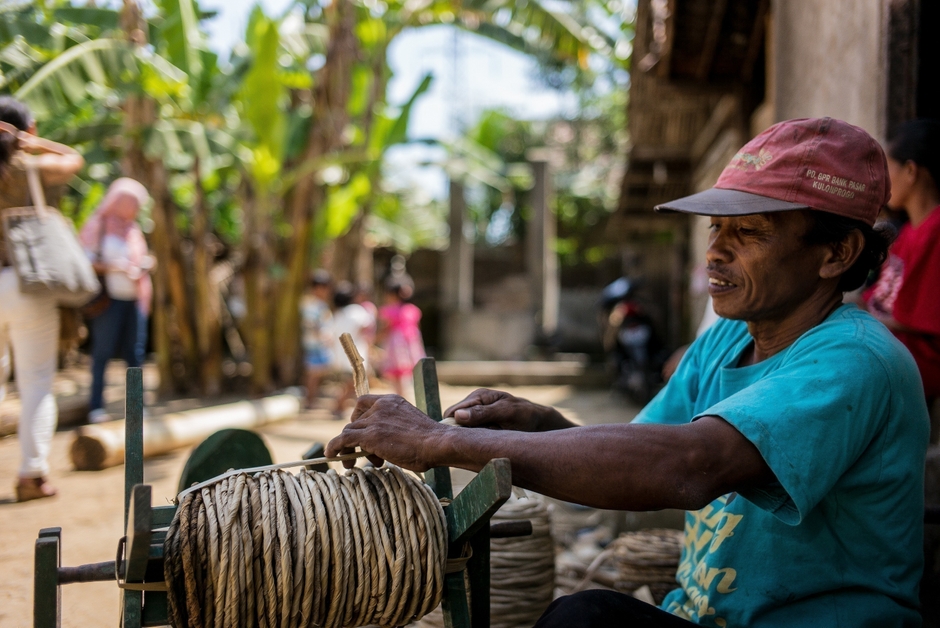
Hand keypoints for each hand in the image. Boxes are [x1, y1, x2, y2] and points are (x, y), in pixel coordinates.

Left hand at [325, 394, 449, 471]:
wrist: (437, 444)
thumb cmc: (430, 442)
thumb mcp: (410, 427)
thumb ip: (394, 428)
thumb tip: (382, 446)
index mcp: (391, 401)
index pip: (364, 403)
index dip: (357, 418)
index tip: (359, 431)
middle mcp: (381, 406)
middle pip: (355, 421)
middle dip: (356, 439)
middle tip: (362, 455)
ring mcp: (375, 420)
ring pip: (348, 431)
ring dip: (348, 448)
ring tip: (351, 463)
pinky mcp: (370, 435)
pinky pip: (343, 439)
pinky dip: (334, 447)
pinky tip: (332, 456)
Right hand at [443, 388, 547, 431]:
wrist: (539, 422)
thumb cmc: (525, 416)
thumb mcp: (505, 414)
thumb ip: (483, 413)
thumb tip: (458, 416)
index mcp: (478, 396)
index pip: (451, 413)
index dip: (452, 427)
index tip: (461, 440)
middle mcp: (475, 403)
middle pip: (454, 422)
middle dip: (462, 432)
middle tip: (478, 440)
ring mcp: (477, 414)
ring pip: (462, 430)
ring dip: (471, 437)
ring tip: (487, 439)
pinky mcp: (481, 424)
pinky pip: (471, 434)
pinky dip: (477, 439)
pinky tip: (488, 440)